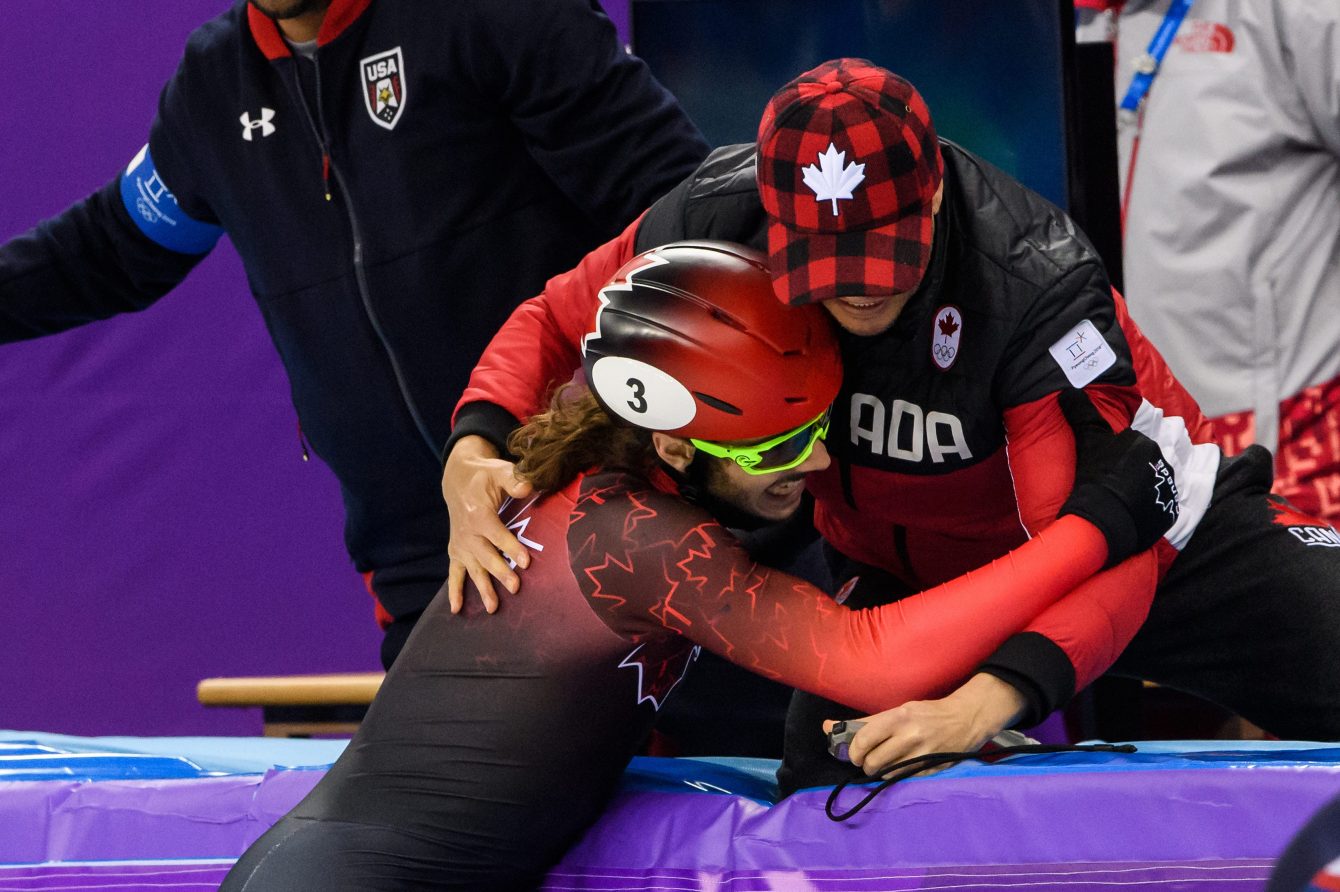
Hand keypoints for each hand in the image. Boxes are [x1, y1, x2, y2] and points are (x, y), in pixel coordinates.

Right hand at [442, 435, 534, 613]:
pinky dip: (454, 591)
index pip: (497, 534)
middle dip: (500, 572)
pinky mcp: (456, 551)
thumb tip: (528, 487)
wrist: (458, 479)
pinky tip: (456, 610)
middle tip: (515, 587)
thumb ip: (513, 479)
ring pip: (473, 569)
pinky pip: (454, 573)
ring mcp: (461, 544)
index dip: (511, 548)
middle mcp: (467, 532)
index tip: (526, 562)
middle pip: (486, 555)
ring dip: (482, 588)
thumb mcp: (498, 470)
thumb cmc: (484, 477)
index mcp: (478, 514)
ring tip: (493, 608)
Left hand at [823, 673, 1026, 777]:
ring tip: (886, 763)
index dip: (853, 751)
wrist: (965, 719)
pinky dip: (897, 776)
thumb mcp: (898, 711)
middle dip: (866, 764)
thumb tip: (828, 727)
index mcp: (899, 717)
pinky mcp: (932, 769)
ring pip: (887, 774)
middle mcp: (910, 736)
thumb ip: (865, 722)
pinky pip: (904, 779)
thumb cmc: (926, 713)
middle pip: (873, 761)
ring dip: (881, 772)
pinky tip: (902, 767)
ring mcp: (923, 755)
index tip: (854, 754)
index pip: (864, 739)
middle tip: (868, 761)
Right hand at [1058, 388, 1178, 566]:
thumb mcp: (1086, 442)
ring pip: (1155, 482)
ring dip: (1143, 488)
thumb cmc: (1094, 477)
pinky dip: (1149, 508)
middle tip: (1113, 483)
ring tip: (1122, 499)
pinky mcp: (1170, 510)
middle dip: (1134, 470)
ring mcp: (1168, 487)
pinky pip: (1160, 505)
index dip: (1117, 456)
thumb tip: (1068, 392)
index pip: (1131, 444)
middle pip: (1146, 462)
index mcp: (1143, 443)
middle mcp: (1161, 461)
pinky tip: (1132, 513)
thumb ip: (1081, 414)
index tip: (1104, 467)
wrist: (1104, 518)